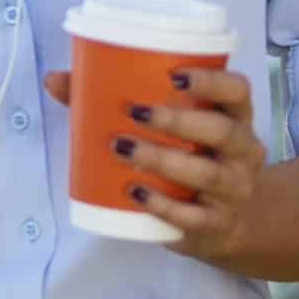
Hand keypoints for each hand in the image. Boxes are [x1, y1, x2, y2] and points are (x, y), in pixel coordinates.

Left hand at [40, 67, 267, 267]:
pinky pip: (195, 217)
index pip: (237, 90)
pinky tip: (135, 193)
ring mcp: (235, 189)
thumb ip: (109, 100)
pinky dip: (163, 206)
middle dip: (176, 120)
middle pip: (223, 131)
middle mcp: (244, 151)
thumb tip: (54, 80)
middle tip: (132, 112)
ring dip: (163, 160)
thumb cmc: (186, 156)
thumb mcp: (165, 127)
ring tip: (123, 149)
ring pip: (208, 174)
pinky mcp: (219, 224)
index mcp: (234, 116)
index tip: (174, 74)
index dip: (212, 80)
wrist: (219, 220)